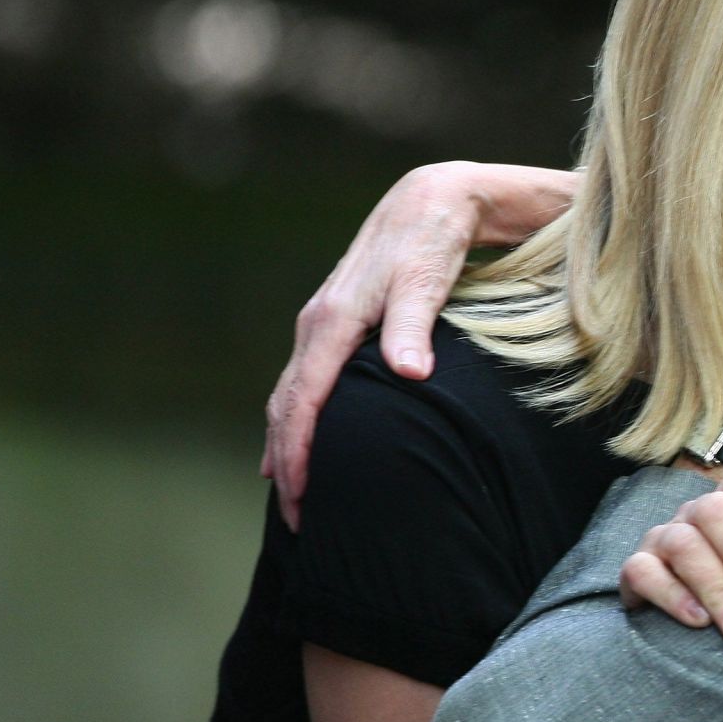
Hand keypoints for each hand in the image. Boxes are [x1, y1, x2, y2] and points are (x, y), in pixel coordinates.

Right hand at [262, 161, 575, 529]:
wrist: (431, 200)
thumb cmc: (434, 241)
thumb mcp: (429, 279)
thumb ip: (416, 327)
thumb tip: (409, 375)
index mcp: (333, 321)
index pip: (305, 400)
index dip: (300, 453)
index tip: (302, 499)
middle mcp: (317, 323)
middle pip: (288, 406)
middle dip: (288, 464)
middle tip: (298, 521)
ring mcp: (322, 322)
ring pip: (292, 395)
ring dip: (288, 445)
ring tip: (294, 495)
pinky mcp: (335, 323)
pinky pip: (305, 380)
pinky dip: (297, 418)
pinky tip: (301, 444)